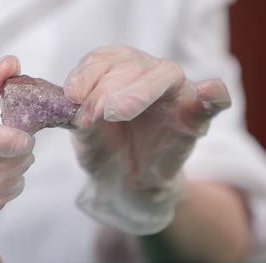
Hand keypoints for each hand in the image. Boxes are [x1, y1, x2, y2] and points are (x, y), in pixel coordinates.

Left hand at [63, 46, 230, 233]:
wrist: (125, 181)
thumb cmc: (105, 149)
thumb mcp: (86, 135)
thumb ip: (82, 118)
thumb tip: (72, 102)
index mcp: (116, 71)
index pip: (103, 58)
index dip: (86, 74)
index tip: (71, 96)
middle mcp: (146, 74)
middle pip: (132, 64)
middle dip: (106, 87)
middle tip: (91, 114)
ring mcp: (174, 94)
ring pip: (165, 75)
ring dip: (138, 91)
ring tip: (115, 111)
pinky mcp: (195, 118)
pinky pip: (213, 101)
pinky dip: (214, 95)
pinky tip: (208, 92)